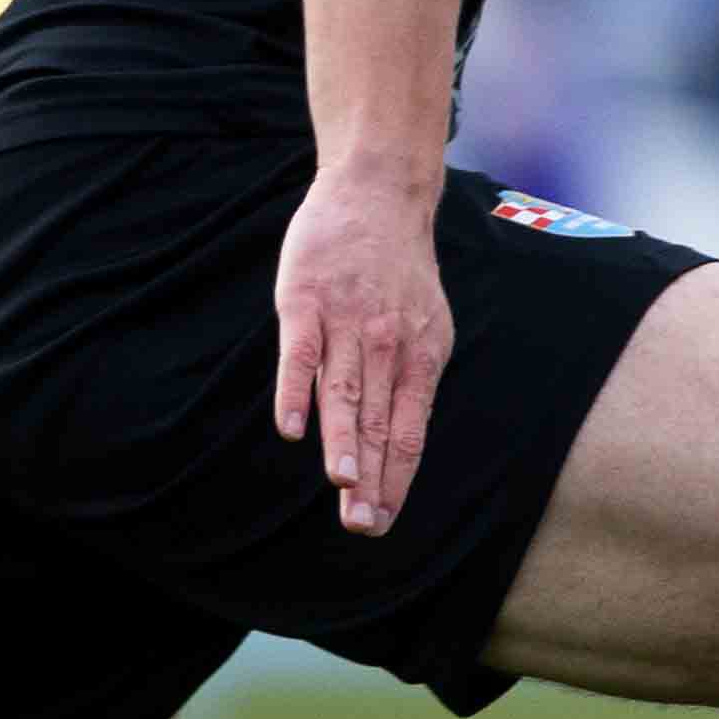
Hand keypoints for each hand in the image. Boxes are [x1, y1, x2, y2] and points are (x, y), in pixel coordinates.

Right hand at [272, 164, 450, 535]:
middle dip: (370, 479)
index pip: (409, 432)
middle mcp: (388, 345)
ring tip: (341, 485)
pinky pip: (300, 352)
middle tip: (361, 525)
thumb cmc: (400, 269)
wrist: (379, 193)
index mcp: (421, 357)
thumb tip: (401, 438)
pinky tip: (291, 427)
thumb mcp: (426, 324)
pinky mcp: (306, 298)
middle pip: (378, 422)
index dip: (396, 479)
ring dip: (342, 442)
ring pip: (344, 393)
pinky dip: (295, 390)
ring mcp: (346, 321)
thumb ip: (412, 378)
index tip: (384, 521)